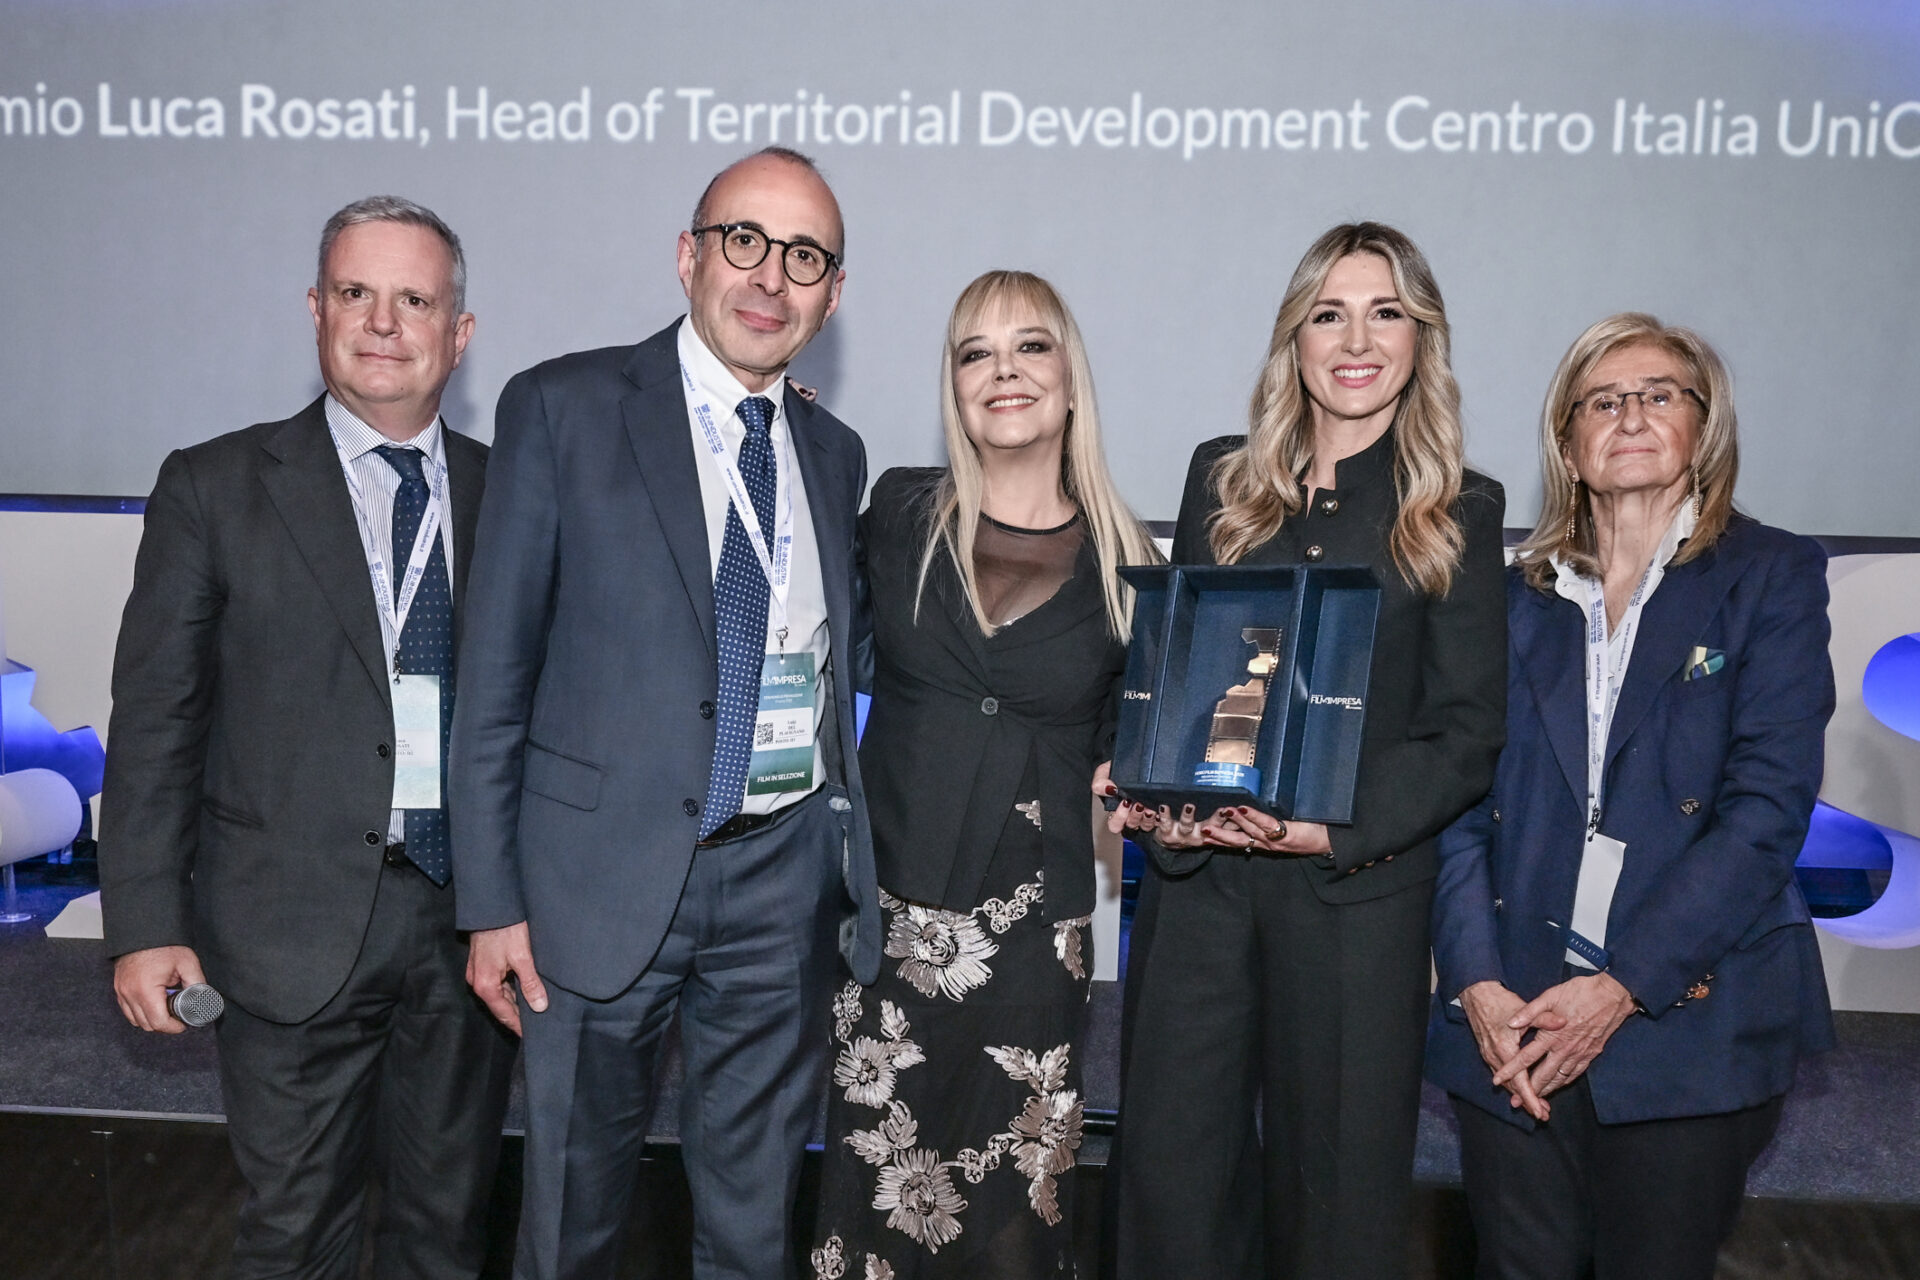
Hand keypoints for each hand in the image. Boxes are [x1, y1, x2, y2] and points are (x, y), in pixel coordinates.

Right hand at [113, 945, 206, 1033]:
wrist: (143, 931)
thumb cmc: (164, 946)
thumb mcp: (187, 963)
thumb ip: (196, 984)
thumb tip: (204, 1000)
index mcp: (146, 990)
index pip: (158, 1022)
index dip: (173, 1028)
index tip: (183, 1025)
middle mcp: (129, 994)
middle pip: (146, 1025)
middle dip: (164, 1025)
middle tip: (178, 1018)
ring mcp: (121, 992)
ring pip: (135, 1020)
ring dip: (151, 1020)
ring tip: (167, 1010)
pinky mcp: (118, 989)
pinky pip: (127, 1011)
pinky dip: (140, 1013)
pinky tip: (154, 1004)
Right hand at [467, 922, 548, 1036]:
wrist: (492, 906)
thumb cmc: (506, 930)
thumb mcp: (523, 957)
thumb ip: (531, 983)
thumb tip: (540, 1007)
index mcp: (485, 985)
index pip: (504, 1014)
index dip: (518, 1026)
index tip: (531, 1036)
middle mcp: (477, 982)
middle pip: (500, 1006)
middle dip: (517, 1016)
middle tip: (537, 1025)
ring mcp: (477, 973)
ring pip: (498, 994)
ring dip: (514, 1002)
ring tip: (533, 1009)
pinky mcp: (481, 963)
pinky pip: (497, 983)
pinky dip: (509, 989)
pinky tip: (523, 989)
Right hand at [1210, 808, 1333, 856]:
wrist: (1331, 841)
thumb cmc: (1310, 832)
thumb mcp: (1286, 829)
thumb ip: (1271, 822)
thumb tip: (1253, 807)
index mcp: (1265, 843)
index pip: (1238, 842)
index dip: (1220, 840)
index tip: (1203, 835)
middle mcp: (1267, 844)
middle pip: (1238, 841)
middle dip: (1219, 837)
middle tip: (1201, 831)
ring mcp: (1276, 840)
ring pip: (1249, 831)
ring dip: (1233, 822)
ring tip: (1220, 812)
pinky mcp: (1286, 833)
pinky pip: (1266, 823)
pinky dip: (1252, 816)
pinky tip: (1242, 808)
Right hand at [1458, 980, 1555, 1121]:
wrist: (1477, 994)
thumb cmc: (1500, 1001)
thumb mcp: (1524, 1008)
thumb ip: (1544, 1019)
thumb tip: (1563, 1022)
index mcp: (1504, 1048)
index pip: (1519, 1081)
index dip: (1530, 1097)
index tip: (1540, 1110)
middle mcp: (1495, 1056)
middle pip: (1512, 1087)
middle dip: (1527, 1101)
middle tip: (1543, 1114)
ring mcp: (1489, 1056)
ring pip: (1506, 1082)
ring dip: (1520, 1094)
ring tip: (1536, 1105)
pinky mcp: (1488, 1052)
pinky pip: (1502, 1075)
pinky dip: (1513, 1084)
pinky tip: (1522, 1087)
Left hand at [1491, 971, 1636, 1101]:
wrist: (1613, 995)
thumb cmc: (1581, 991)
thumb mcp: (1551, 995)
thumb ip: (1530, 1011)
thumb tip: (1511, 1023)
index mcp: (1552, 1035)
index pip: (1526, 1057)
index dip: (1511, 1070)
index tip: (1497, 1080)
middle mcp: (1565, 1048)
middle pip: (1543, 1075)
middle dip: (1528, 1091)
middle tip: (1516, 1102)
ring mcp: (1580, 1053)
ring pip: (1559, 1078)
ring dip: (1546, 1091)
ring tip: (1534, 1101)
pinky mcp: (1592, 1054)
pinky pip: (1575, 1074)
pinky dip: (1564, 1083)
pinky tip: (1557, 1086)